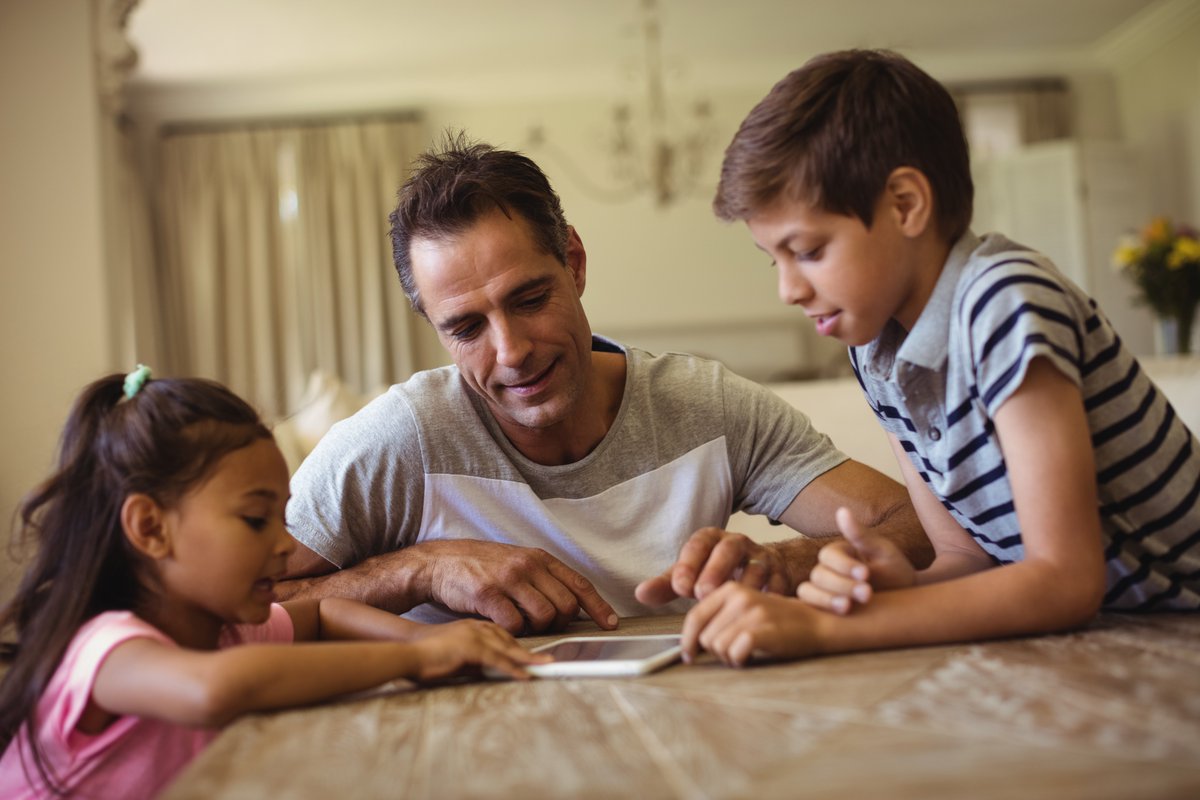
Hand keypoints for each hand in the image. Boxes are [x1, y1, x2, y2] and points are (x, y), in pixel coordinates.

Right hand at [407, 619, 549, 680]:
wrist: (406, 648)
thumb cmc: (427, 652)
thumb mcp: (458, 652)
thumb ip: (477, 657)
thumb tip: (495, 669)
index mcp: (475, 625)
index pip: (505, 633)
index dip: (522, 645)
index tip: (537, 654)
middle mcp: (477, 626)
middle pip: (511, 639)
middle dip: (531, 651)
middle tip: (550, 661)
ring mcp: (473, 635)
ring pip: (508, 648)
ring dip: (528, 660)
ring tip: (545, 668)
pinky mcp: (468, 647)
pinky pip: (496, 659)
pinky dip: (512, 669)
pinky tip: (524, 676)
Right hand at [424, 540, 617, 634]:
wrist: (441, 562)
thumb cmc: (483, 567)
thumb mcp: (518, 563)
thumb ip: (544, 580)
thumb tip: (573, 608)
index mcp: (539, 558)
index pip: (579, 584)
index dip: (598, 607)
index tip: (611, 624)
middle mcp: (528, 565)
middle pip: (566, 606)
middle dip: (561, 623)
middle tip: (546, 625)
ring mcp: (508, 578)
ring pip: (544, 616)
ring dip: (537, 628)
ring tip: (521, 622)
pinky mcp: (488, 594)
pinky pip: (515, 624)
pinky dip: (513, 631)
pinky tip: (503, 624)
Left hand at [635, 527, 790, 605]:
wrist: (761, 571)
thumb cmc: (718, 574)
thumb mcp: (692, 576)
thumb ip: (668, 585)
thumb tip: (640, 594)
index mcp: (712, 539)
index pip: (698, 544)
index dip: (689, 564)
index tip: (680, 588)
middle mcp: (738, 543)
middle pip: (728, 548)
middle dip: (716, 569)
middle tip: (703, 593)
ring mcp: (762, 557)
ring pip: (757, 565)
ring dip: (745, 584)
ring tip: (733, 602)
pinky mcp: (782, 573)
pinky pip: (781, 582)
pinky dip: (773, 595)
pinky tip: (764, 609)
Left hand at [680, 583, 820, 666]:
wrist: (817, 622)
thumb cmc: (778, 621)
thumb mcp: (745, 608)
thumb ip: (719, 618)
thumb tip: (690, 644)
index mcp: (730, 588)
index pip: (695, 617)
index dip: (688, 640)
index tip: (689, 656)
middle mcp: (738, 596)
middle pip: (705, 636)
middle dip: (716, 652)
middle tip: (736, 652)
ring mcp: (751, 611)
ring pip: (717, 647)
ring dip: (729, 657)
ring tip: (746, 653)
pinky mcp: (763, 629)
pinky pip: (734, 652)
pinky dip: (740, 660)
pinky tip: (751, 657)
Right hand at [797, 507, 916, 613]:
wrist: (908, 603)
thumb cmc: (896, 574)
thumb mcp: (883, 552)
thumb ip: (861, 535)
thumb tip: (842, 510)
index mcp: (840, 554)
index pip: (828, 555)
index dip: (844, 565)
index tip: (866, 574)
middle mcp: (827, 571)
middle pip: (818, 574)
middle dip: (841, 584)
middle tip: (867, 593)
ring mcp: (823, 591)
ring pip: (807, 591)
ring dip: (826, 599)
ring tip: (849, 607)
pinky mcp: (824, 610)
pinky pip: (809, 608)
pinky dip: (819, 610)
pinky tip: (839, 615)